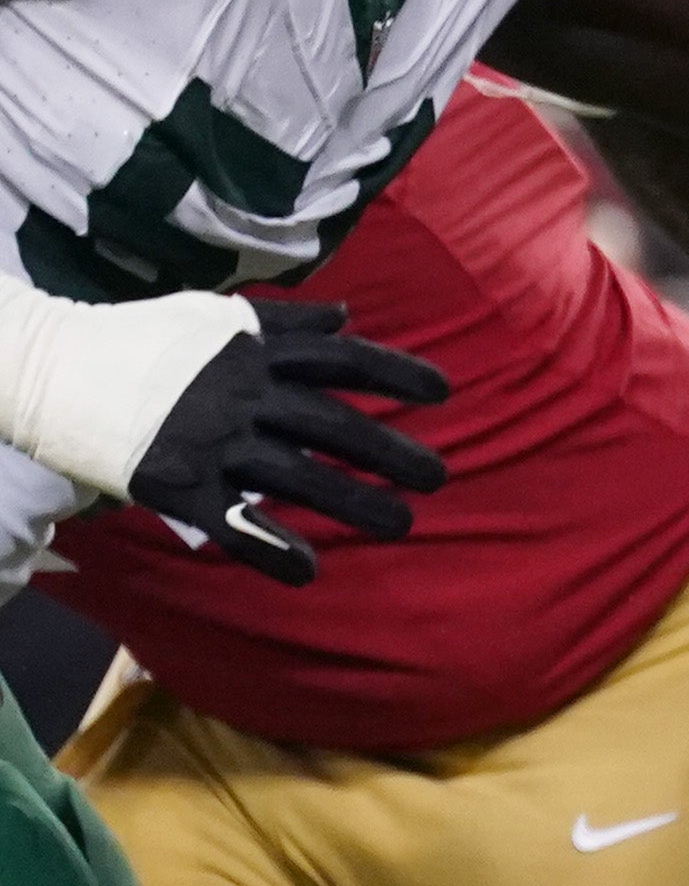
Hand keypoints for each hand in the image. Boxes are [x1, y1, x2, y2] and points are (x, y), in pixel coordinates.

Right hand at [127, 299, 449, 584]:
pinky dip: (273, 550)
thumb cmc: (135, 339)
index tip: (444, 393)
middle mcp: (240, 393)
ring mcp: (209, 440)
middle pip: (335, 425)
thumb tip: (346, 314)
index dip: (397, 373)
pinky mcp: (173, 483)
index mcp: (253, 352)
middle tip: (438, 478)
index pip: (343, 359)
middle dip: (394, 453)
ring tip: (401, 523)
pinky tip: (307, 572)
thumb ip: (282, 320)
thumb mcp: (211, 315)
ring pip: (300, 478)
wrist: (47, 369)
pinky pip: (234, 523)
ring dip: (356, 504)